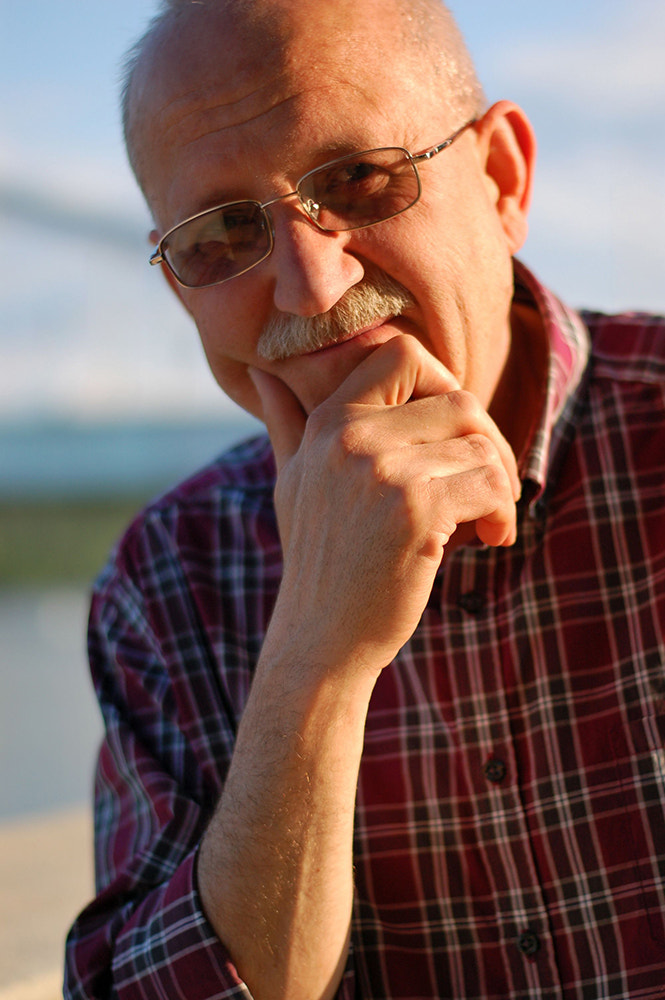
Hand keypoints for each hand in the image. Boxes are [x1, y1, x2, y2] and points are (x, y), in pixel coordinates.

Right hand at [250, 335, 519, 676]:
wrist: (320, 639)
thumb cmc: (317, 561)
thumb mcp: (294, 482)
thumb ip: (285, 421)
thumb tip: (261, 372)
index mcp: (328, 423)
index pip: (403, 354)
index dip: (444, 383)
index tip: (453, 433)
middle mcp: (350, 438)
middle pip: (459, 401)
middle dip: (490, 441)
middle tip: (490, 483)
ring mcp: (382, 472)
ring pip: (481, 446)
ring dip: (501, 484)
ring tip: (489, 520)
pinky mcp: (416, 511)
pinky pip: (490, 484)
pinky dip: (504, 511)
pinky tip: (492, 539)